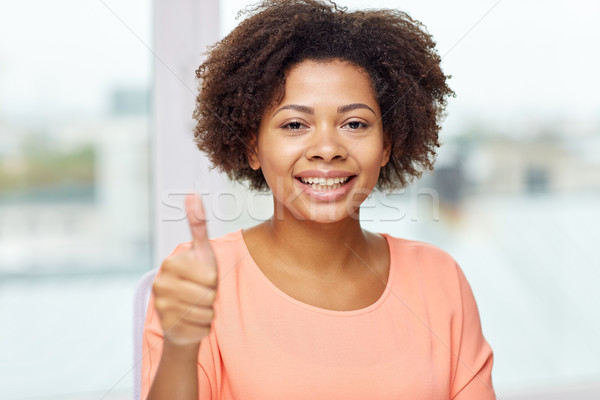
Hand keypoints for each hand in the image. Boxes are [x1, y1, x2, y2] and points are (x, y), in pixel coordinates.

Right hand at [152, 194, 217, 345]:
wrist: (183, 313)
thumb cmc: (197, 278)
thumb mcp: (201, 251)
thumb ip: (198, 224)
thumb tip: (193, 193)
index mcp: (170, 265)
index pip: (209, 276)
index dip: (213, 279)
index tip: (203, 278)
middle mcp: (160, 285)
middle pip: (208, 295)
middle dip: (211, 296)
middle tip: (201, 293)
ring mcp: (162, 307)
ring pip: (206, 313)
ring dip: (209, 312)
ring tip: (197, 306)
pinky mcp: (168, 328)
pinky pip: (203, 328)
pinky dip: (204, 327)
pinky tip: (193, 321)